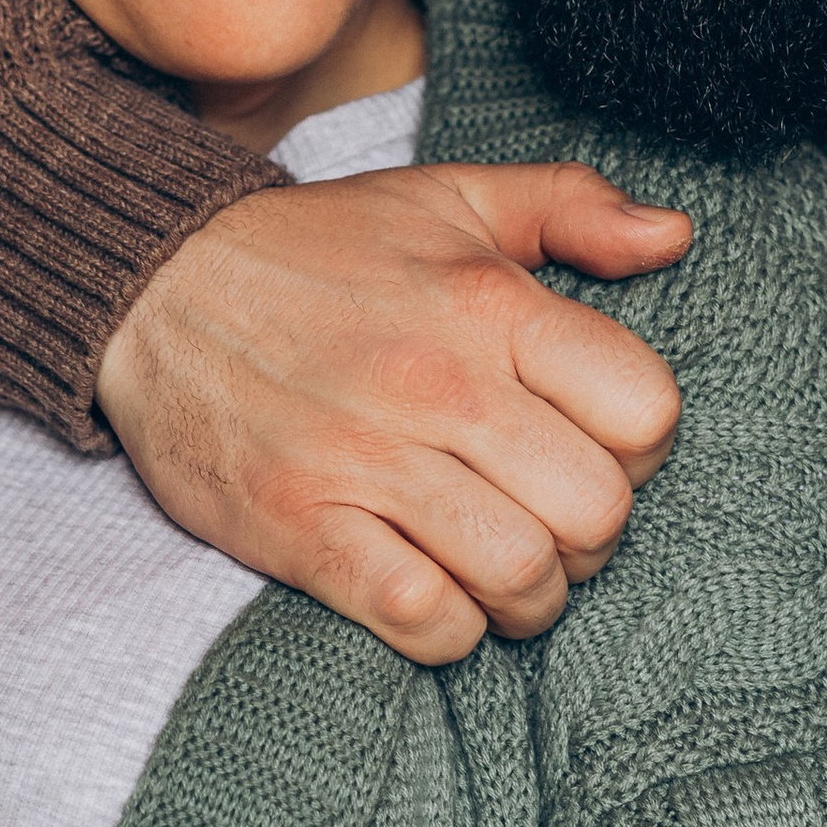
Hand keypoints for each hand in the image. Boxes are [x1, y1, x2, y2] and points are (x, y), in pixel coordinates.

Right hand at [97, 162, 688, 661]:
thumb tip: (674, 238)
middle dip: (590, 540)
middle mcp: (440, 385)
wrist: (152, 285)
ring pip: (520, 575)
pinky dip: (448, 628)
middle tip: (548, 526)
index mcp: (490, 303)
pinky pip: (421, 616)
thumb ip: (571, 205)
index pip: (645, 412)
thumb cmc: (316, 251)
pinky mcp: (302, 528)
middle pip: (596, 513)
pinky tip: (434, 596)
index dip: (639, 449)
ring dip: (526, 597)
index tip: (594, 449)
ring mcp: (368, 461)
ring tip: (499, 574)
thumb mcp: (448, 197)